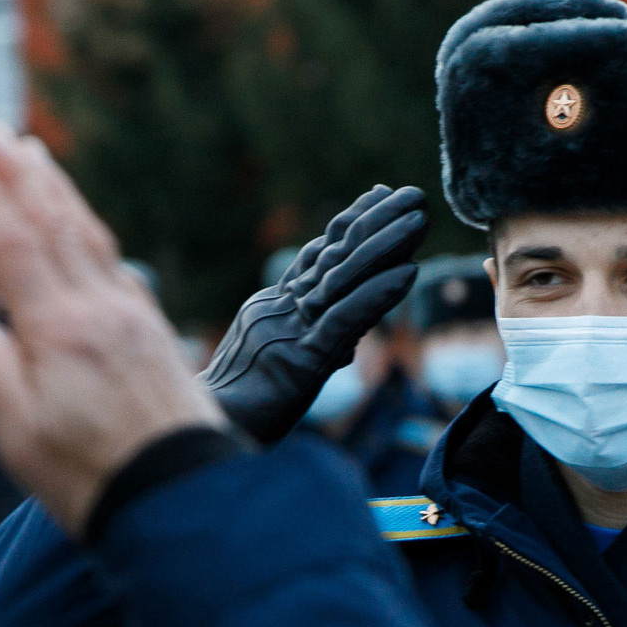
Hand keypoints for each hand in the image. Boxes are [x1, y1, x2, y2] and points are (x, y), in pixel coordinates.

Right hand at [0, 128, 225, 538]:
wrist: (181, 499)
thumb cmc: (93, 478)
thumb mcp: (16, 437)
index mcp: (58, 331)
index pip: (16, 246)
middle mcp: (100, 311)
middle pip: (55, 225)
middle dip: (21, 174)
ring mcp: (133, 319)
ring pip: (90, 237)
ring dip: (58, 192)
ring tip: (35, 156)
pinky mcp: (155, 336)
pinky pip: (117, 264)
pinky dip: (92, 231)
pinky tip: (86, 227)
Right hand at [204, 184, 428, 443]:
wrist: (207, 432)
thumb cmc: (237, 410)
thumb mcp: (280, 368)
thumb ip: (312, 349)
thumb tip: (345, 344)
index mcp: (274, 306)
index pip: (317, 256)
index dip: (350, 224)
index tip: (380, 194)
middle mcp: (282, 308)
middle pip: (335, 255)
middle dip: (376, 221)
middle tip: (414, 194)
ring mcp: (291, 330)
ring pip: (343, 278)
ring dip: (385, 245)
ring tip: (419, 219)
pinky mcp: (301, 360)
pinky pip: (344, 320)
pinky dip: (377, 295)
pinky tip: (409, 274)